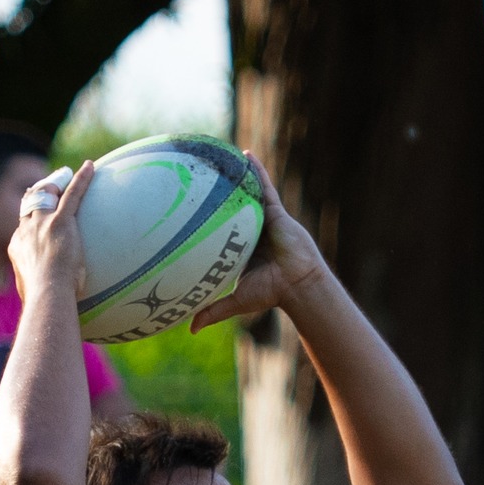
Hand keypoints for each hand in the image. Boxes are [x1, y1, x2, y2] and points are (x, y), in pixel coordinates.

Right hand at [9, 162, 93, 305]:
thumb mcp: (34, 295)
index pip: (23, 226)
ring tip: (67, 174)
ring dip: (56, 183)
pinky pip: (73, 194)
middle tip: (49, 186)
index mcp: (18, 247)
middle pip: (30, 204)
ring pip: (47, 193)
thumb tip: (43, 309)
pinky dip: (82, 179)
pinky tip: (92, 167)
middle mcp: (26, 230)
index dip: (30, 219)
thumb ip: (37, 294)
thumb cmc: (44, 301)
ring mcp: (43, 223)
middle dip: (38, 193)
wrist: (48, 293)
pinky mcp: (61, 221)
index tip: (37, 216)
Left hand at [189, 152, 328, 331]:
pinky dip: (256, 172)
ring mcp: (264, 220)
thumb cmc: (271, 292)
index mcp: (240, 247)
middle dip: (217, 191)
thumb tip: (190, 329)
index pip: (220, 229)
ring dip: (235, 176)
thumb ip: (213, 311)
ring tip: (218, 156)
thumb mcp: (236, 300)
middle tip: (195, 175)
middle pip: (231, 206)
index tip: (186, 208)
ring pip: (246, 194)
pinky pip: (264, 187)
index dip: (206, 218)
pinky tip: (245, 155)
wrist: (298, 284)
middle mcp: (250, 231)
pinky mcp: (277, 212)